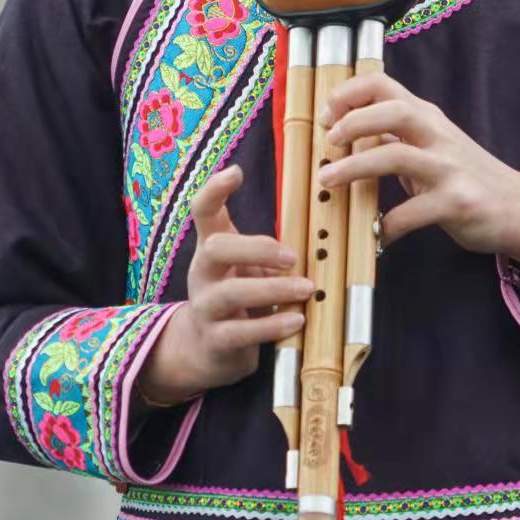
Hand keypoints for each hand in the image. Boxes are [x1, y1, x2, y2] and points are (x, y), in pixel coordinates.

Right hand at [137, 167, 311, 406]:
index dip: (214, 189)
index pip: (203, 211)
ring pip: (231, 293)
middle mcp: (202, 273)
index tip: (237, 171)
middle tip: (292, 256)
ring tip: (307, 289)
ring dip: (273, 290)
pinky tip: (296, 321)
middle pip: (215, 249)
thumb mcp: (247, 265)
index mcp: (211, 247)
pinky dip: (271, 327)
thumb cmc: (238, 294)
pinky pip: (240, 333)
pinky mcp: (215, 340)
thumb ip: (268, 247)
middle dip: (256, 248)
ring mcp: (205, 306)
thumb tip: (317, 224)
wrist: (206, 349)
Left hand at [318, 75, 519, 286]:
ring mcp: (448, 168)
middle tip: (328, 141)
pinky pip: (411, 212)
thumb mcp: (432, 146)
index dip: (349, 94)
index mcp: (427, 118)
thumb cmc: (466, 176)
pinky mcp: (456, 202)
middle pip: (393, 110)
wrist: (517, 207)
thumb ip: (397, 135)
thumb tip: (350, 127)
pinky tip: (375, 235)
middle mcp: (438, 136)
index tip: (326, 116)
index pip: (384, 84)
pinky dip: (386, 225)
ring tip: (328, 180)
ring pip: (396, 155)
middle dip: (353, 122)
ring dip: (355, 167)